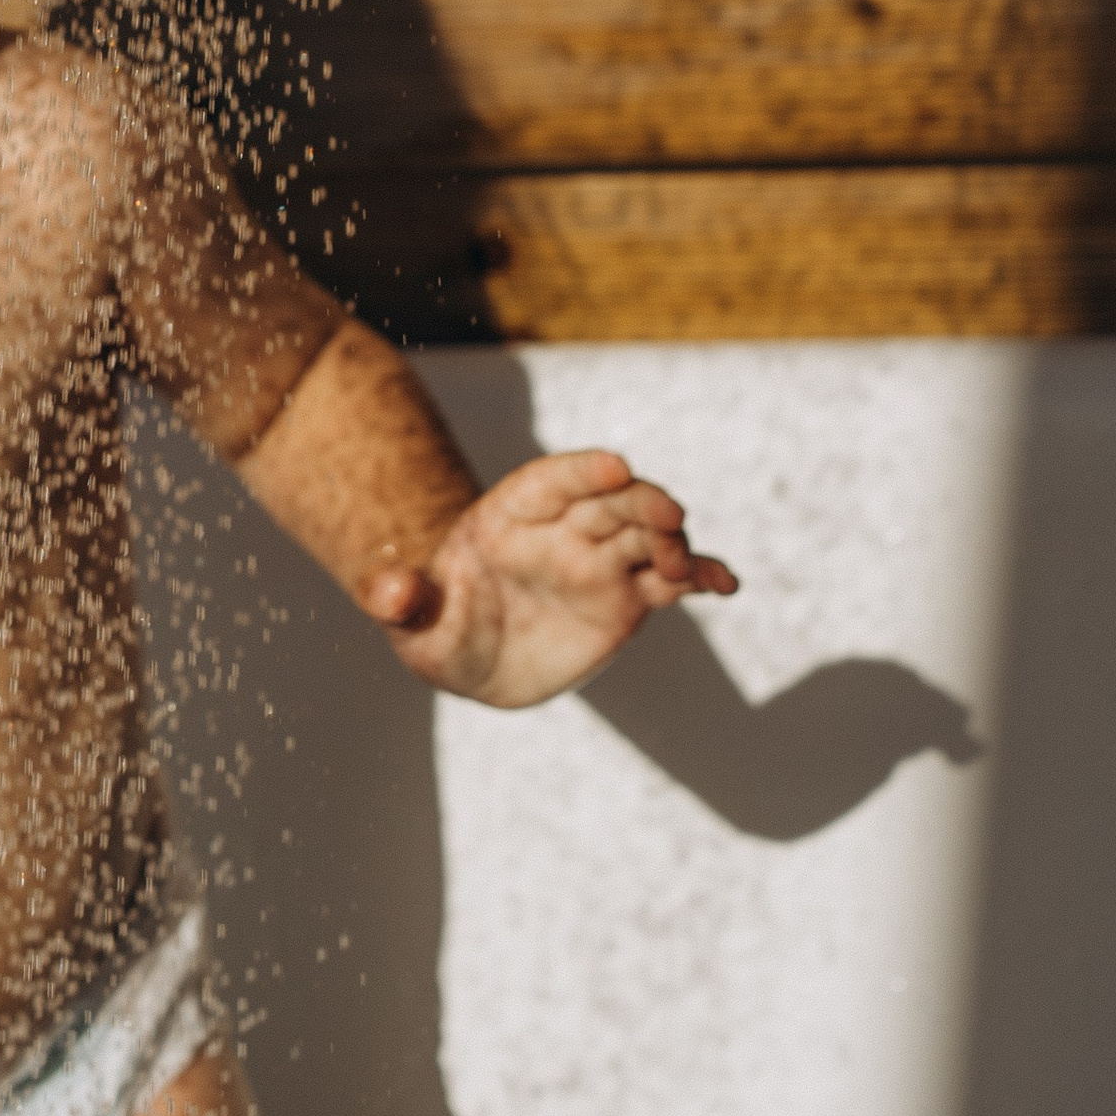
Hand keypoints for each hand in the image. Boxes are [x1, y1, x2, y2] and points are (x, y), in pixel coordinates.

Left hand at [360, 446, 736, 706]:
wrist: (471, 650)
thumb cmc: (435, 621)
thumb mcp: (409, 616)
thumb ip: (398, 599)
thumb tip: (388, 592)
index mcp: (510, 515)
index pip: (551, 481)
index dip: (582, 472)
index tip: (616, 466)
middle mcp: (563, 528)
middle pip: (609, 502)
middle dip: (640, 503)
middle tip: (668, 515)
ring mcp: (599, 559)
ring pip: (645, 536)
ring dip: (672, 542)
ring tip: (685, 565)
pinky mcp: (627, 596)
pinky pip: (669, 581)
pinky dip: (699, 577)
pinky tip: (726, 584)